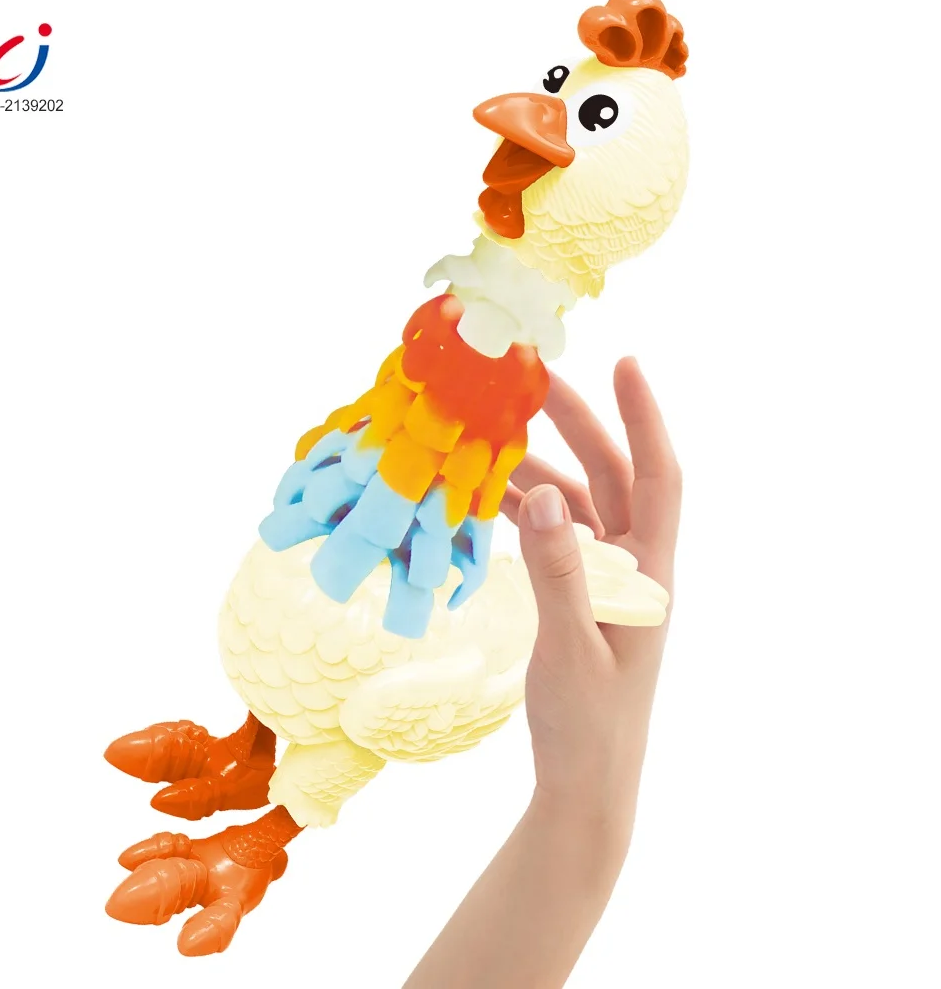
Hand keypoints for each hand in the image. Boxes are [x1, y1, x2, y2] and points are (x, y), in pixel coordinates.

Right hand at [500, 358, 681, 843]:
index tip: (626, 362)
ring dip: (536, 472)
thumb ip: (558, 571)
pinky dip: (522, 514)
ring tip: (488, 443)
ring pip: (574, 505)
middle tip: (531, 384)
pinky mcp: (575, 599)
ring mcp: (604, 582)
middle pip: (609, 477)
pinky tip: (486, 500)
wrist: (585, 783)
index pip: (658, 476)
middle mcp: (633, 567)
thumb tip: (543, 495)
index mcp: (650, 573)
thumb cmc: (589, 724)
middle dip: (574, 427)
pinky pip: (551, 539)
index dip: (644, 417)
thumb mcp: (570, 646)